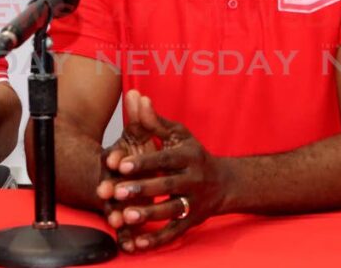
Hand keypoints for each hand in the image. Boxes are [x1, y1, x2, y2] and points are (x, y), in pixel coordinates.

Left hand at [96, 90, 228, 251]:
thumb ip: (155, 121)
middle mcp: (194, 179)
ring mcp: (194, 202)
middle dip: (141, 189)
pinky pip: (174, 233)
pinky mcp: (192, 222)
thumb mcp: (179, 135)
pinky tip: (137, 243)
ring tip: (124, 216)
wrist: (225, 183)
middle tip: (115, 191)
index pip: (164, 159)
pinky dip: (156, 239)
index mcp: (188, 156)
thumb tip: (138, 97)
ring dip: (148, 215)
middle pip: (166, 185)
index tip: (120, 164)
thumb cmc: (193, 154)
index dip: (143, 162)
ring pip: (170, 211)